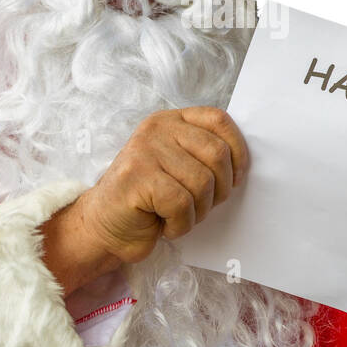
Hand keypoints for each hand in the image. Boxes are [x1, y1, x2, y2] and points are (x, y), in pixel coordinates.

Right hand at [77, 106, 249, 264]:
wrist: (104, 226)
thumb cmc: (149, 201)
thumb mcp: (179, 166)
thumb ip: (204, 154)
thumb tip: (242, 162)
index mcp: (172, 121)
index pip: (219, 120)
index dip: (237, 151)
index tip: (234, 179)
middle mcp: (157, 129)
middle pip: (216, 154)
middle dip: (219, 190)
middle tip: (201, 206)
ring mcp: (144, 150)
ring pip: (202, 182)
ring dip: (198, 212)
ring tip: (178, 217)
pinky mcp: (137, 177)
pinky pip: (182, 203)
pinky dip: (181, 224)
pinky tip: (166, 225)